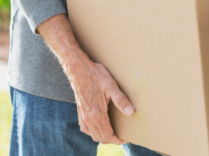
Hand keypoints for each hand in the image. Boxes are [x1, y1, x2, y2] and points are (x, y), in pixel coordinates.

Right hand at [36, 14, 132, 144]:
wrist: (78, 69)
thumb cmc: (95, 76)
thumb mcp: (111, 85)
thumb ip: (121, 100)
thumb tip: (130, 112)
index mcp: (96, 113)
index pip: (108, 135)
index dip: (117, 140)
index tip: (125, 138)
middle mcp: (88, 118)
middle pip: (100, 137)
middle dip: (111, 140)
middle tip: (121, 136)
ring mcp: (83, 115)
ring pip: (92, 134)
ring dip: (102, 136)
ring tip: (112, 132)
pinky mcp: (80, 111)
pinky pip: (85, 128)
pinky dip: (93, 131)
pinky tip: (98, 126)